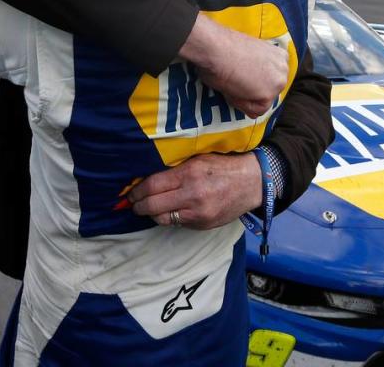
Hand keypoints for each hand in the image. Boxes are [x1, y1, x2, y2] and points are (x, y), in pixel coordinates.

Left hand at [129, 153, 261, 229]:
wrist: (252, 183)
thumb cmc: (224, 166)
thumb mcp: (199, 159)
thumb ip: (176, 169)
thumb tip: (149, 178)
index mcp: (189, 174)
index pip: (153, 186)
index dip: (137, 191)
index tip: (131, 193)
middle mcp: (192, 195)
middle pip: (153, 205)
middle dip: (139, 206)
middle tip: (133, 204)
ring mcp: (198, 213)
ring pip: (163, 218)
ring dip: (152, 214)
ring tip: (148, 209)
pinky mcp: (203, 224)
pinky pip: (178, 223)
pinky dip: (171, 217)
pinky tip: (170, 211)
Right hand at [186, 15, 287, 117]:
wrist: (215, 48)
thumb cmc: (224, 48)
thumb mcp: (248, 55)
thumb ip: (257, 69)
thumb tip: (252, 85)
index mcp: (280, 56)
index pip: (270, 79)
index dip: (252, 80)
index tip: (240, 73)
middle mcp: (284, 68)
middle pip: (268, 92)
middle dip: (251, 92)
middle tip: (235, 80)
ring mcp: (278, 82)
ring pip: (262, 103)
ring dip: (245, 98)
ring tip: (234, 82)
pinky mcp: (269, 94)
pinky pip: (255, 111)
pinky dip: (241, 104)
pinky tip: (234, 88)